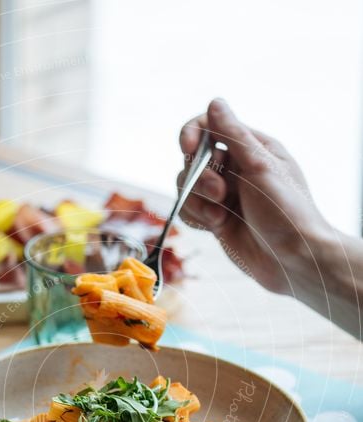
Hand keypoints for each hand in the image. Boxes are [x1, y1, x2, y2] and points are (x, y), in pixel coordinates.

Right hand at [179, 98, 330, 293]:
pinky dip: (197, 217)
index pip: (210, 126)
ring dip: (197, 200)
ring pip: (188, 186)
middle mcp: (237, 168)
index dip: (193, 133)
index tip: (188, 148)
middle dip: (200, 177)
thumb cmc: (286, 212)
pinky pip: (190, 210)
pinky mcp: (217, 219)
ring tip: (220, 215)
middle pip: (194, 158)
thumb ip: (234, 135)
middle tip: (220, 194)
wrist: (293, 260)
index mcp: (252, 147)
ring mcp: (225, 195)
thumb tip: (215, 102)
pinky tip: (217, 226)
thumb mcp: (260, 168)